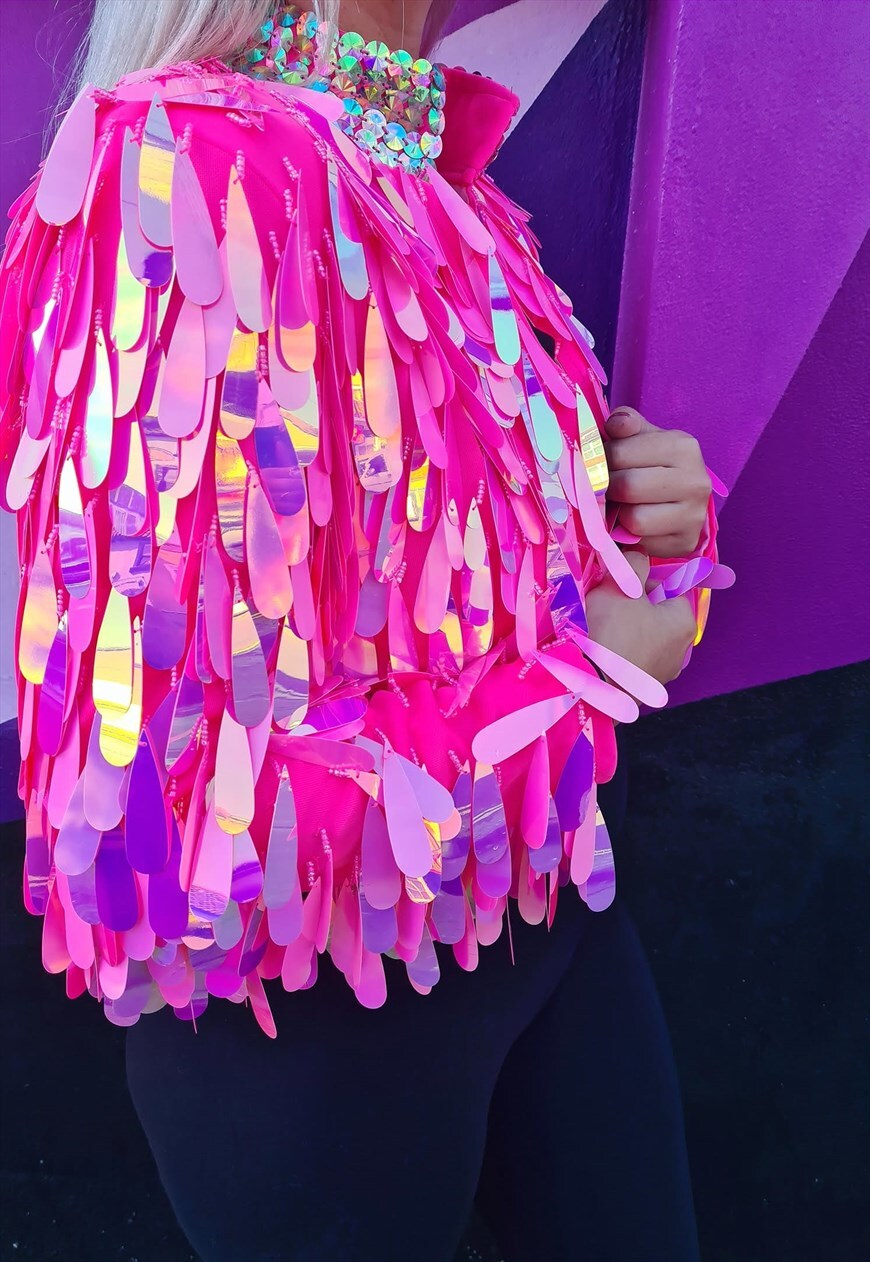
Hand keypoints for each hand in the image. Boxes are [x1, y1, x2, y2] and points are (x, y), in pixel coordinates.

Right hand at [585, 552, 696, 684]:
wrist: (589, 685)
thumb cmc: (612, 630)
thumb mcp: (622, 584)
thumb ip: (634, 562)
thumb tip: (638, 554)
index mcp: (684, 622)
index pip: (669, 586)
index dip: (642, 581)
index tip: (620, 586)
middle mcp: (681, 651)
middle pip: (654, 613)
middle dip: (631, 606)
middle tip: (606, 605)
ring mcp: (661, 674)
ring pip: (640, 636)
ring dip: (622, 629)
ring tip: (599, 629)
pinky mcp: (641, 691)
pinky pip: (630, 659)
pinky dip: (617, 653)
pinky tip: (599, 650)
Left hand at [605, 407, 711, 556]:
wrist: (680, 501)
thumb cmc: (653, 465)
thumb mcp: (641, 438)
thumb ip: (626, 425)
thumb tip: (615, 424)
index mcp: (683, 446)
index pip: (620, 453)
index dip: (601, 460)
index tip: (603, 464)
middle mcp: (695, 480)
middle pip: (627, 487)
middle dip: (609, 489)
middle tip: (608, 488)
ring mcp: (694, 515)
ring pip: (634, 519)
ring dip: (619, 515)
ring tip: (621, 506)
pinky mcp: (685, 542)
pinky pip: (641, 543)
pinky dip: (630, 537)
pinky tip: (633, 526)